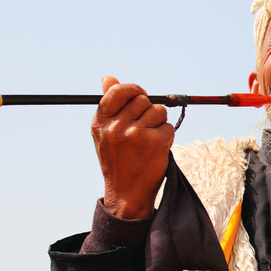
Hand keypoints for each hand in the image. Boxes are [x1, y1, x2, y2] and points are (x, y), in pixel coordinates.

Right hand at [91, 76, 173, 219]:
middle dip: (147, 111)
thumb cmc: (117, 161)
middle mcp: (116, 126)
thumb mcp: (105, 133)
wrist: (126, 192)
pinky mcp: (155, 142)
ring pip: (158, 111)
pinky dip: (166, 137)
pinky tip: (156, 150)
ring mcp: (136, 133)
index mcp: (101, 121)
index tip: (140, 96)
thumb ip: (109, 105)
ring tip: (148, 141)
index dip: (133, 90)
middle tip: (143, 128)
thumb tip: (109, 78)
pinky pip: (168, 126)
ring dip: (158, 124)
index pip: (118, 90)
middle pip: (142, 100)